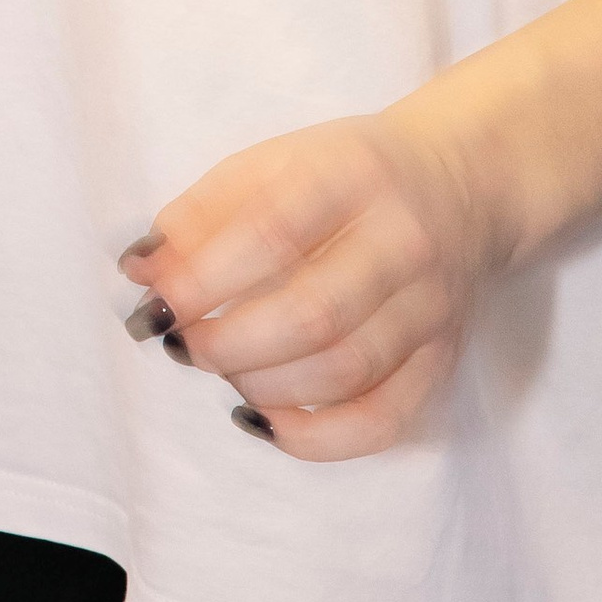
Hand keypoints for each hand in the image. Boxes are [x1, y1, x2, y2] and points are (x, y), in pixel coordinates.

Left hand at [121, 100, 510, 460]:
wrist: (461, 183)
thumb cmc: (342, 174)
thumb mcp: (269, 163)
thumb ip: (201, 212)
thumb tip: (141, 272)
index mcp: (351, 175)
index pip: (272, 234)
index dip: (202, 280)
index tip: (155, 303)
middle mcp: (402, 242)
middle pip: (312, 316)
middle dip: (227, 343)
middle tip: (181, 343)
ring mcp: (430, 308)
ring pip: (343, 372)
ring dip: (259, 384)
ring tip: (219, 366)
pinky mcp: (442, 360)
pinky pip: (383, 421)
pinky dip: (316, 438)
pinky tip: (263, 419)